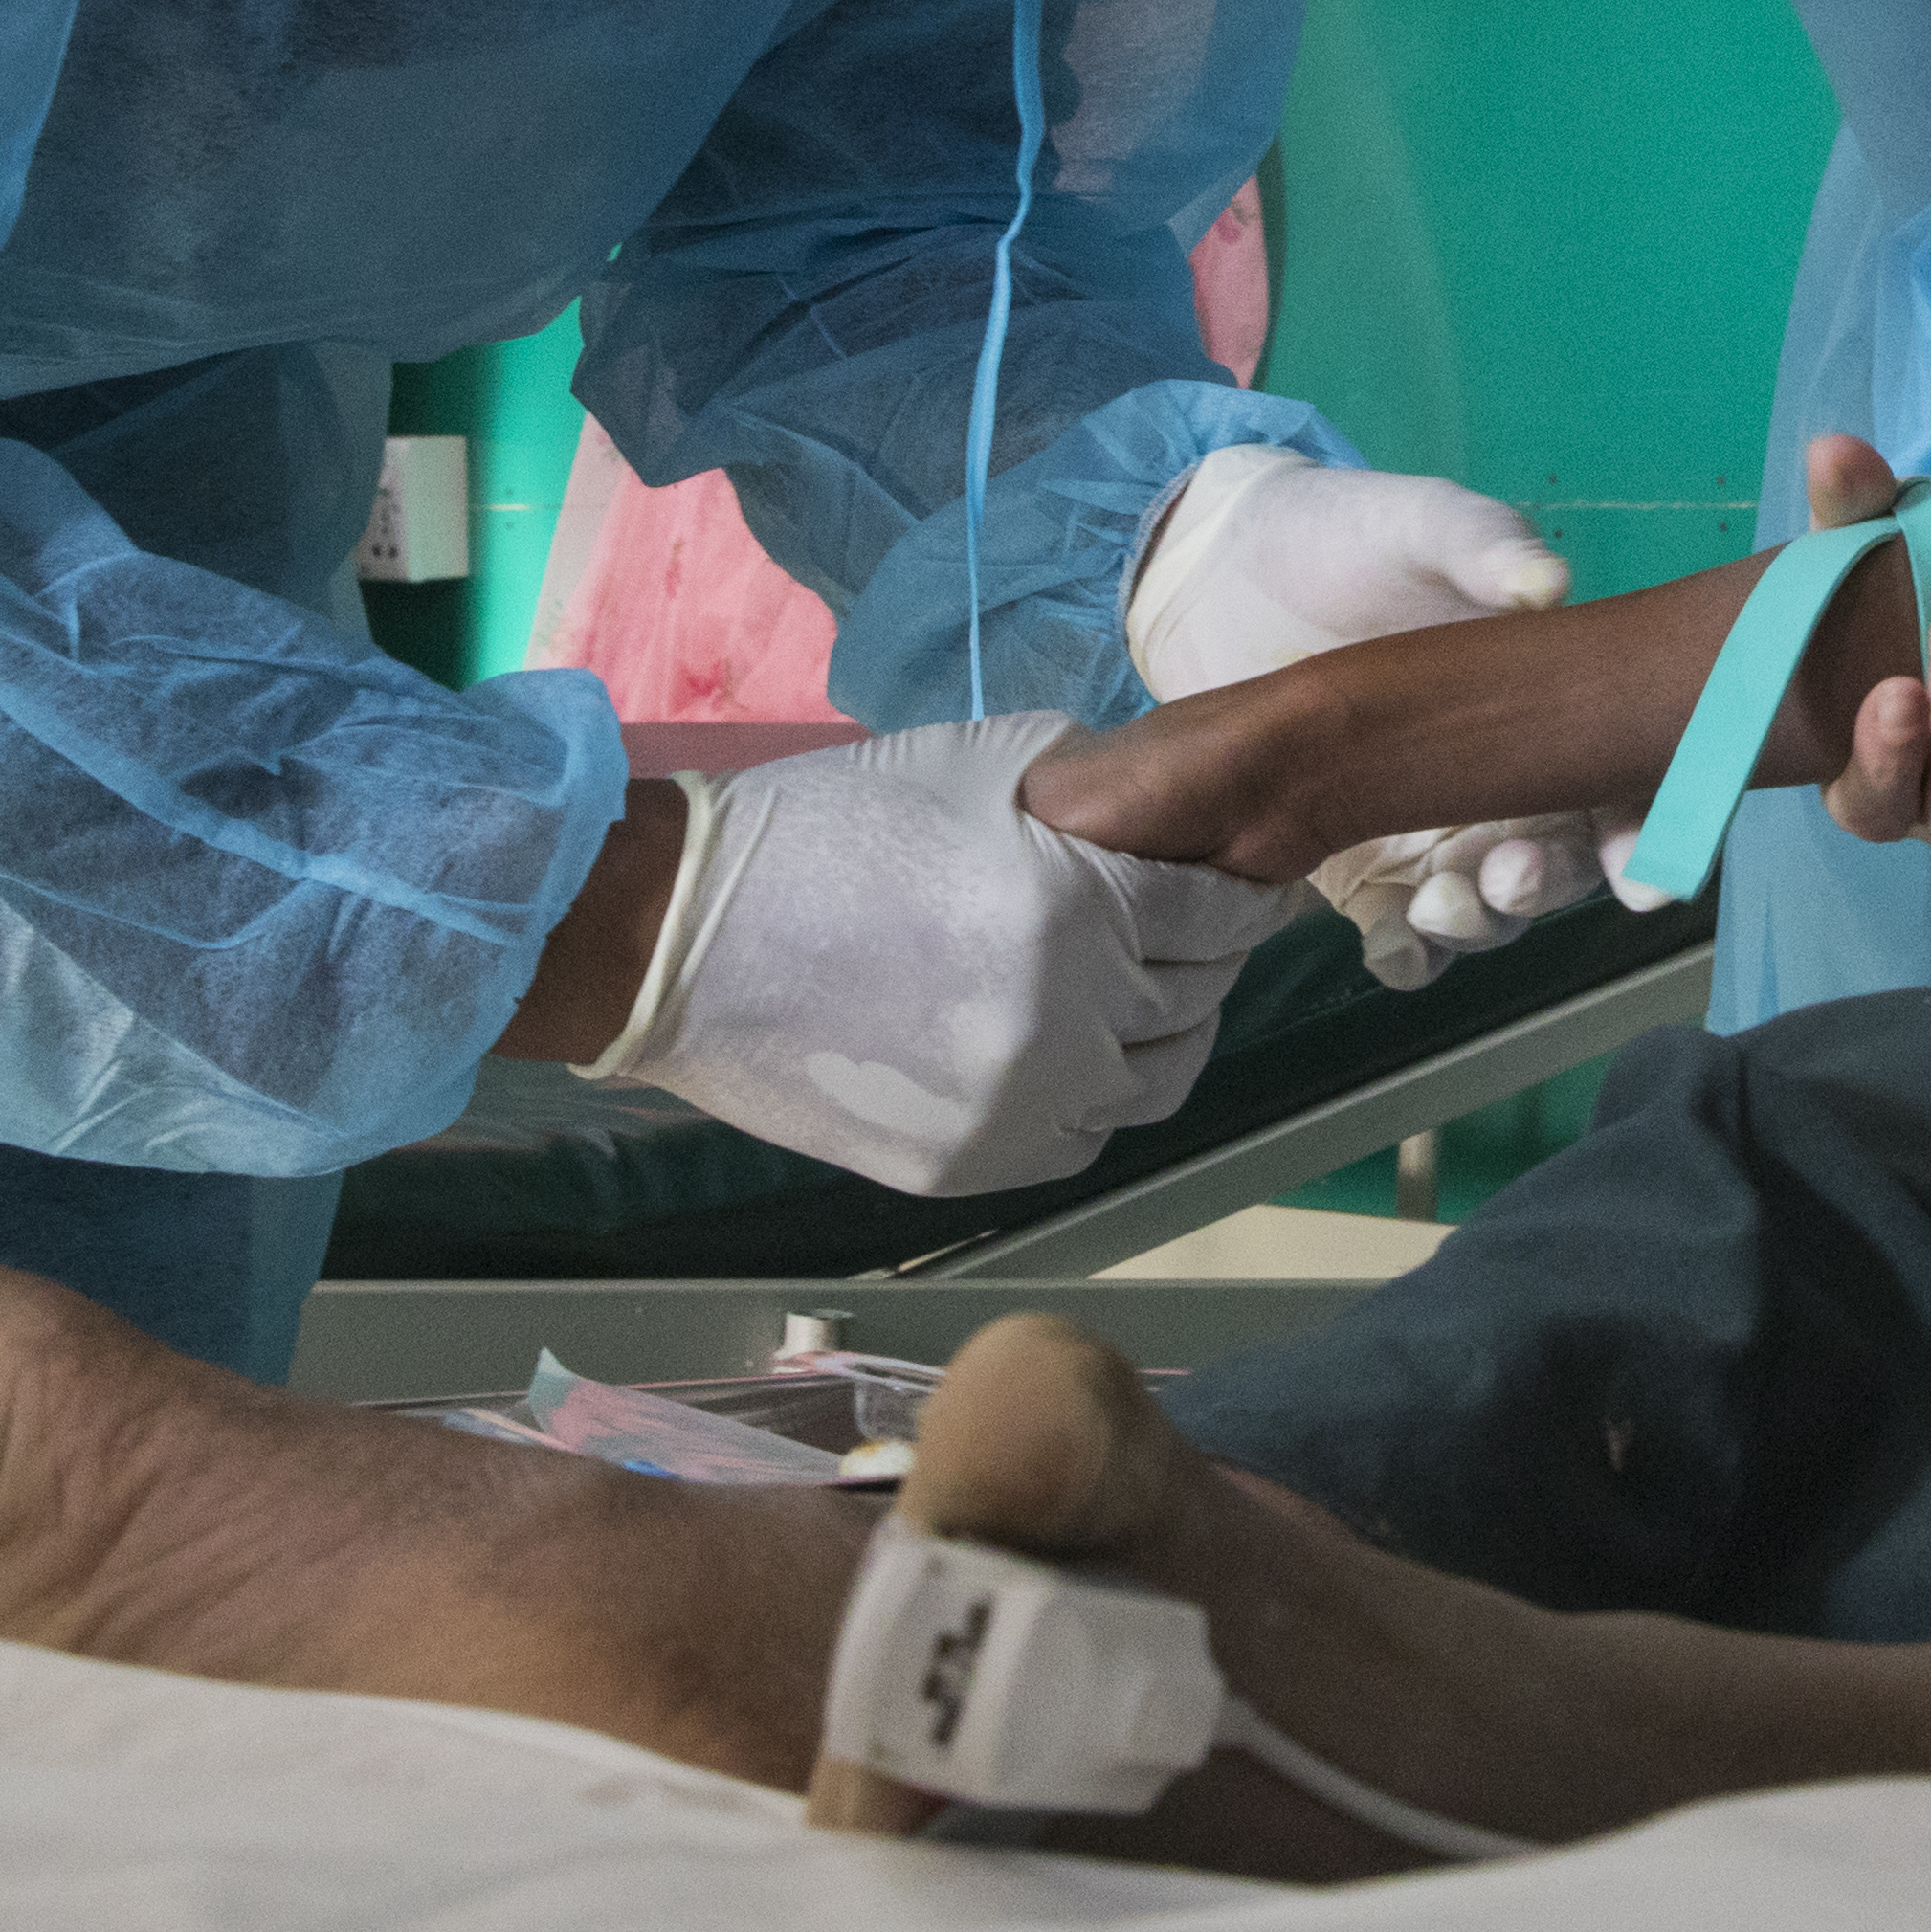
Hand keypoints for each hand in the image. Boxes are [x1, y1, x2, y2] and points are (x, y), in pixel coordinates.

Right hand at [588, 715, 1305, 1194]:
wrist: (684, 941)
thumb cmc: (824, 830)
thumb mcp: (971, 765)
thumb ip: (1085, 790)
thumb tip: (1161, 815)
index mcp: (1077, 911)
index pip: (1216, 915)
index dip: (1240, 895)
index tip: (1246, 885)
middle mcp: (1068, 1022)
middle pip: (1194, 999)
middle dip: (1205, 958)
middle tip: (1196, 934)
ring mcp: (1018, 1107)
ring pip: (1149, 1083)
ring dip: (1159, 1034)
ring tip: (1145, 997)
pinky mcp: (966, 1166)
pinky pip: (1078, 1139)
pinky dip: (1092, 1097)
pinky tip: (1073, 1053)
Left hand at [1125, 447, 1595, 986]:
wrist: (1223, 571)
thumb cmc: (1348, 535)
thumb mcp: (1419, 524)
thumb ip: (1482, 546)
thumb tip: (1547, 584)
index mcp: (1544, 701)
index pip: (1619, 776)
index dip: (1643, 828)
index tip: (1641, 873)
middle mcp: (1503, 781)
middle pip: (1558, 859)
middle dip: (1549, 884)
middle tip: (1513, 877)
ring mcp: (1428, 829)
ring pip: (1485, 906)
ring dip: (1480, 921)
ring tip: (1445, 906)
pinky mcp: (1353, 860)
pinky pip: (1397, 931)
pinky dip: (1405, 952)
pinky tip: (1395, 943)